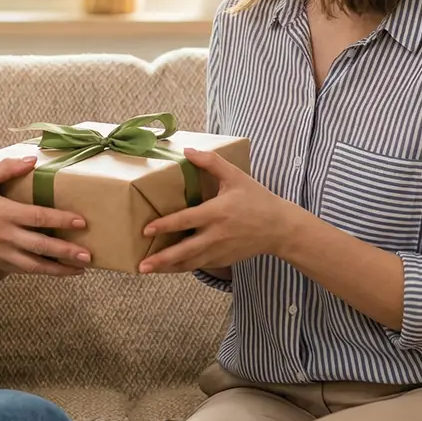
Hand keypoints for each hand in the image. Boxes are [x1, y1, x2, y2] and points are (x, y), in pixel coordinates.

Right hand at [0, 155, 91, 276]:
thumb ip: (7, 168)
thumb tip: (32, 160)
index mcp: (3, 213)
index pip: (38, 218)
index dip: (61, 220)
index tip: (81, 222)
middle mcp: (4, 236)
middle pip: (41, 246)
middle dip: (66, 252)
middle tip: (88, 255)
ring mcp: (0, 253)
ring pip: (34, 265)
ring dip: (59, 269)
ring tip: (80, 269)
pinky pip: (23, 270)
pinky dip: (42, 271)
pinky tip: (57, 271)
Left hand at [138, 147, 295, 273]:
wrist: (280, 228)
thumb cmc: (257, 199)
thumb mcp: (236, 176)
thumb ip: (211, 162)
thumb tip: (187, 150)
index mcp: (217, 212)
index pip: (186, 220)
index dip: (165, 225)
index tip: (146, 230)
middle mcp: (216, 235)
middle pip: (185, 251)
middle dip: (162, 259)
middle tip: (141, 265)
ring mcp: (220, 250)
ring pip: (190, 263)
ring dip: (168, 268)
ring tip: (147, 270)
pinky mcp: (224, 260)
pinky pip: (199, 265)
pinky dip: (182, 268)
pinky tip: (168, 268)